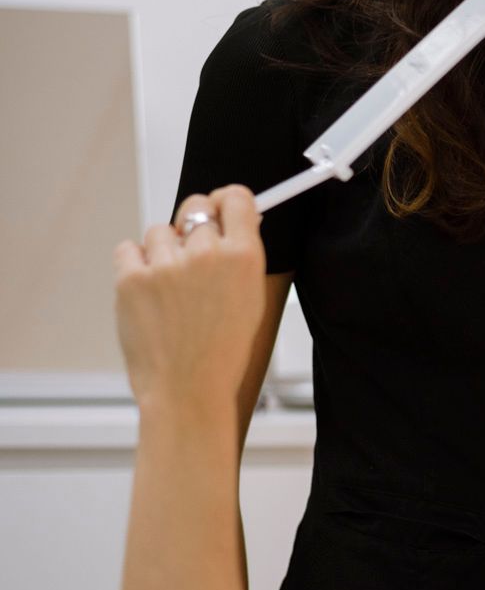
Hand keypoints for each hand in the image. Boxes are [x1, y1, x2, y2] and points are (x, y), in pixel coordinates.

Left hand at [115, 185, 265, 410]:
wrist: (189, 391)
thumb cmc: (222, 354)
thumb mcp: (251, 300)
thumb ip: (241, 256)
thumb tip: (229, 222)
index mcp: (244, 257)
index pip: (234, 197)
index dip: (225, 201)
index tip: (218, 208)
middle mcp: (206, 254)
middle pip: (194, 206)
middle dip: (192, 224)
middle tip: (188, 253)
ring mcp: (166, 265)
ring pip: (159, 231)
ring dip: (162, 251)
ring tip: (168, 290)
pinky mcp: (131, 278)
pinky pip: (128, 249)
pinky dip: (134, 264)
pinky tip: (147, 291)